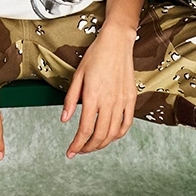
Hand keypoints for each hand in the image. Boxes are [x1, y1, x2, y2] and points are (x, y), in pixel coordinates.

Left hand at [60, 23, 137, 157]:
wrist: (117, 42)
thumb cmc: (95, 55)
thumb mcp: (77, 75)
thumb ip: (71, 99)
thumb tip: (64, 119)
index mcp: (93, 96)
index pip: (84, 129)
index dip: (77, 145)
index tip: (70, 152)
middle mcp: (109, 101)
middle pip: (99, 135)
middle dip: (88, 148)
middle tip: (80, 150)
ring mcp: (122, 101)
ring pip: (113, 133)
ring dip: (102, 143)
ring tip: (93, 145)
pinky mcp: (131, 98)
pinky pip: (127, 123)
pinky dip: (119, 134)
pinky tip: (111, 136)